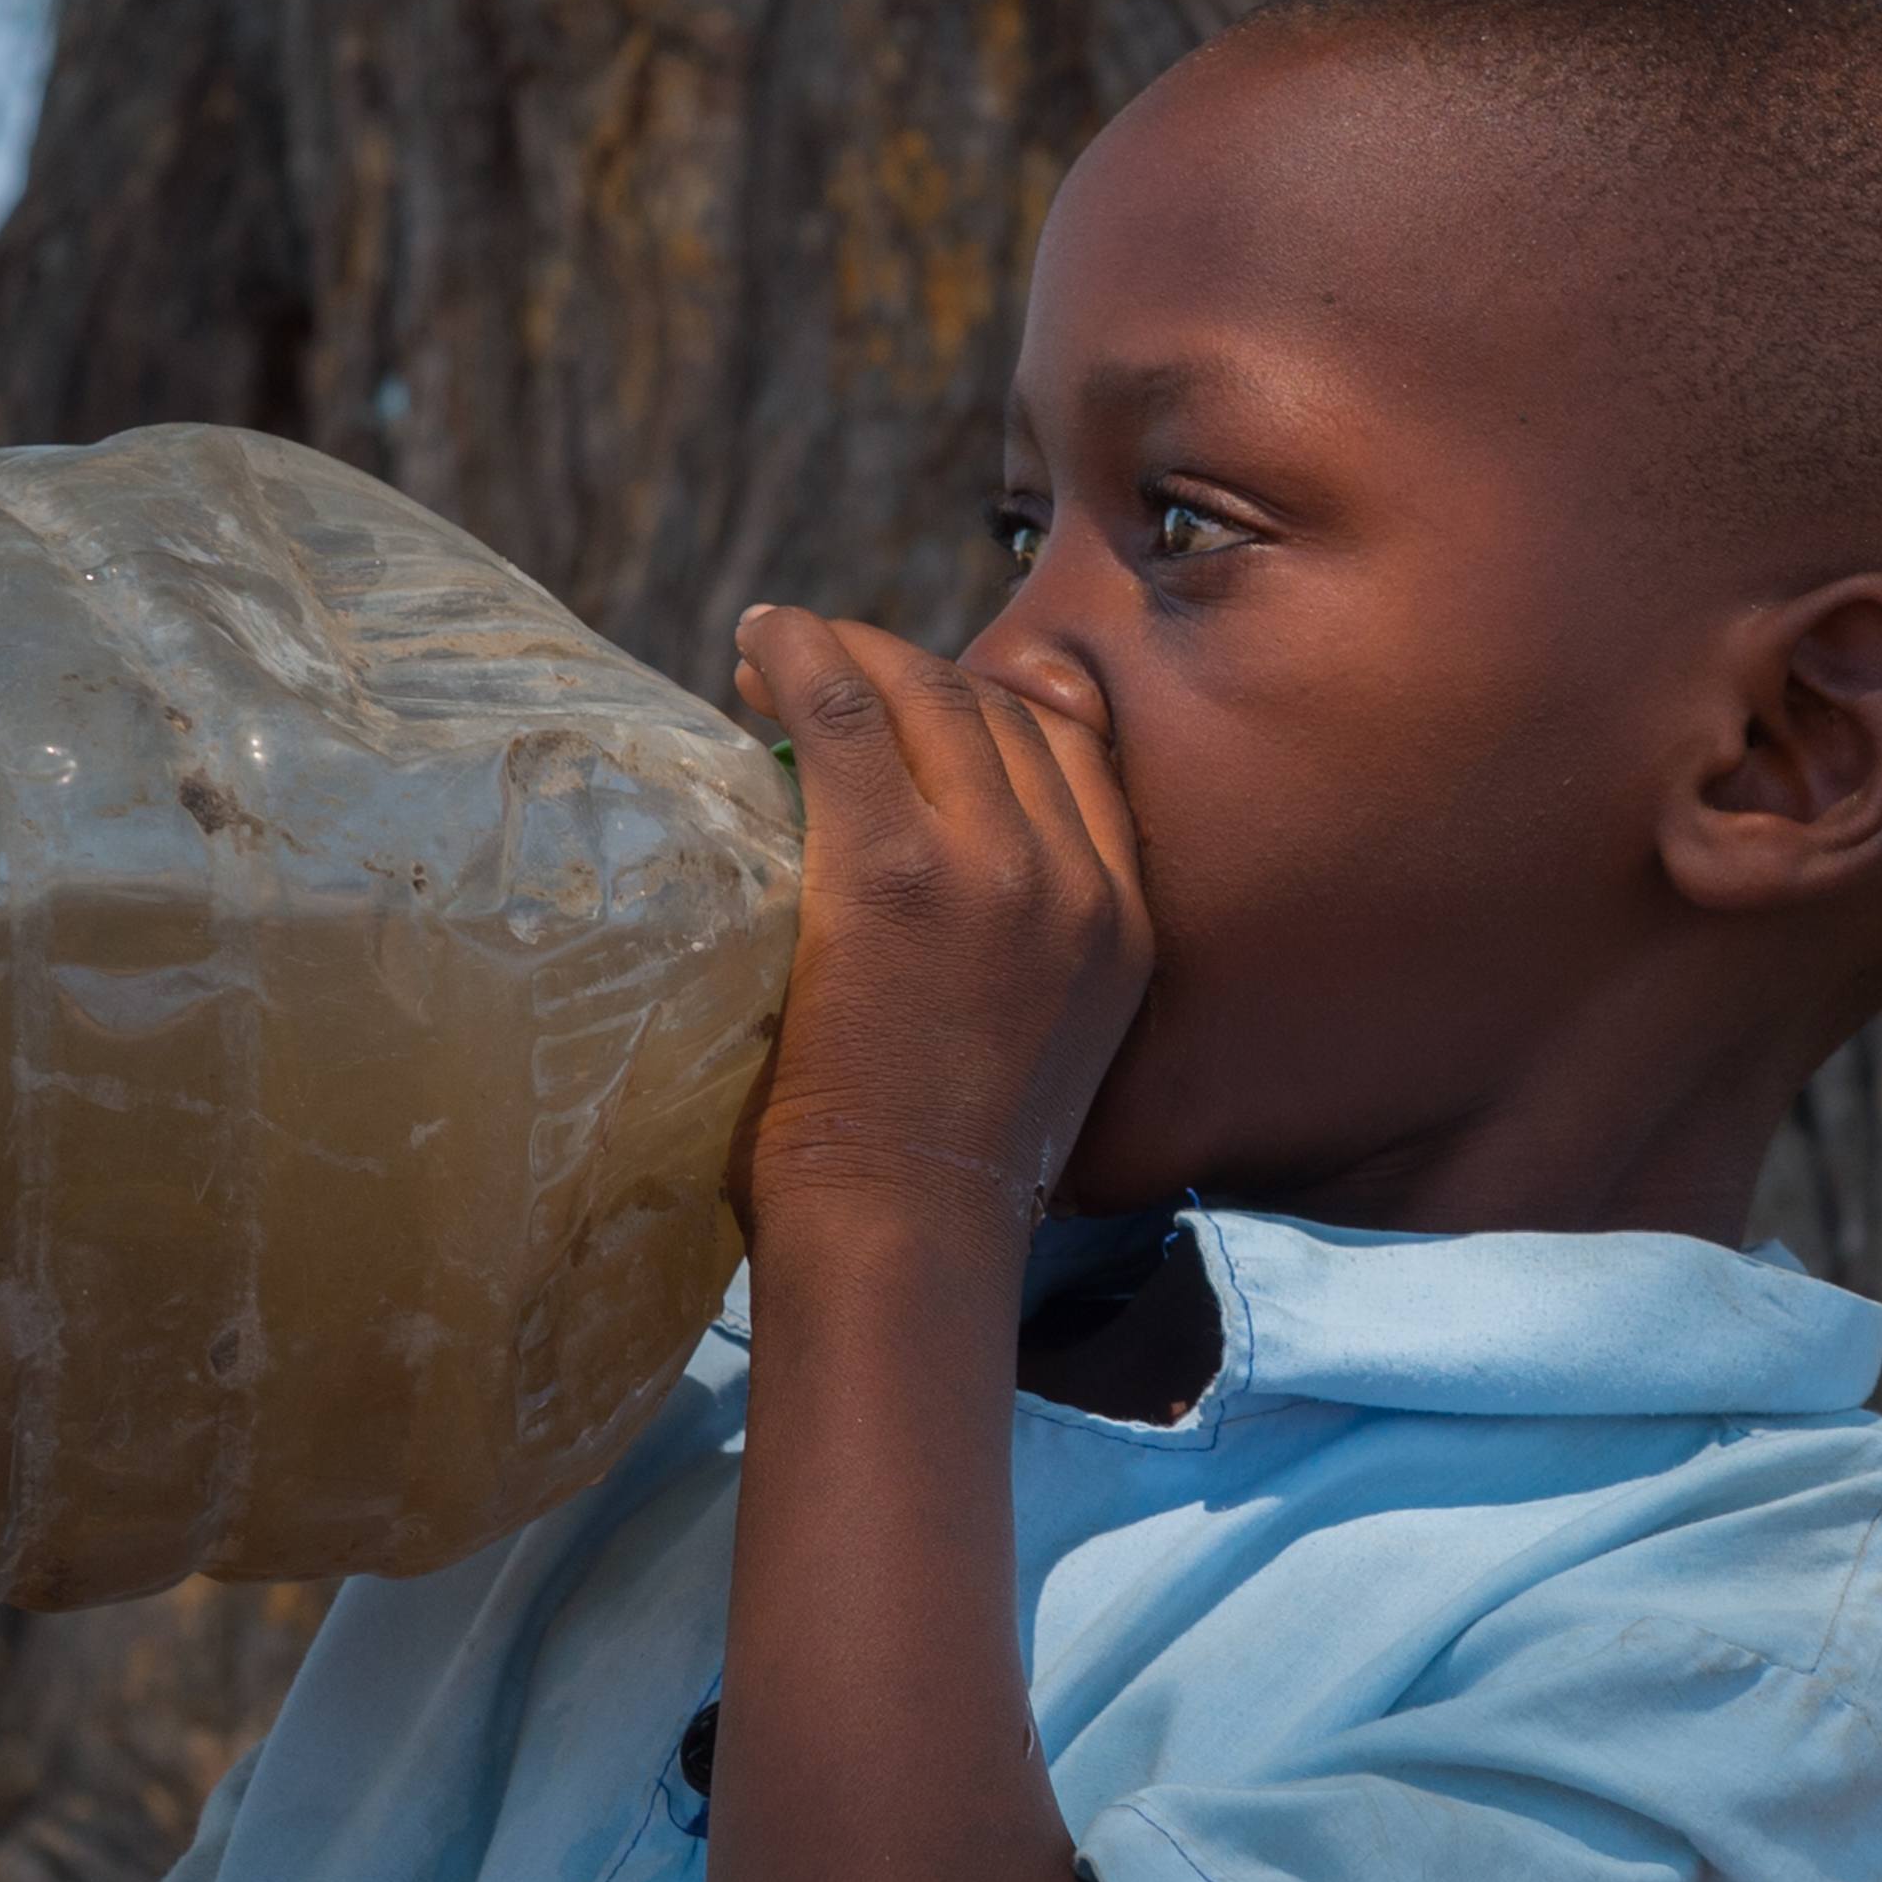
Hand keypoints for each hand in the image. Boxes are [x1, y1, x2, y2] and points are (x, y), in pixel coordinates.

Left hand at [729, 605, 1153, 1248]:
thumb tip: (936, 892)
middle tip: (817, 670)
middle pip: (996, 708)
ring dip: (844, 655)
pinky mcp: (894, 867)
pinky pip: (843, 712)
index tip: (911, 698)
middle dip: (904, 668)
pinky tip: (756, 645)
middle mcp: (1076, 878)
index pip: (1072, 747)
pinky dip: (797, 658)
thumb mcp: (1035, 1048)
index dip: (985, 699)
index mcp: (1125, 923)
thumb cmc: (933, 1175)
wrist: (906, 1235)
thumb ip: (1018, 954)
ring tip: (772, 657)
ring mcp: (994, 866)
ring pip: (926, 694)